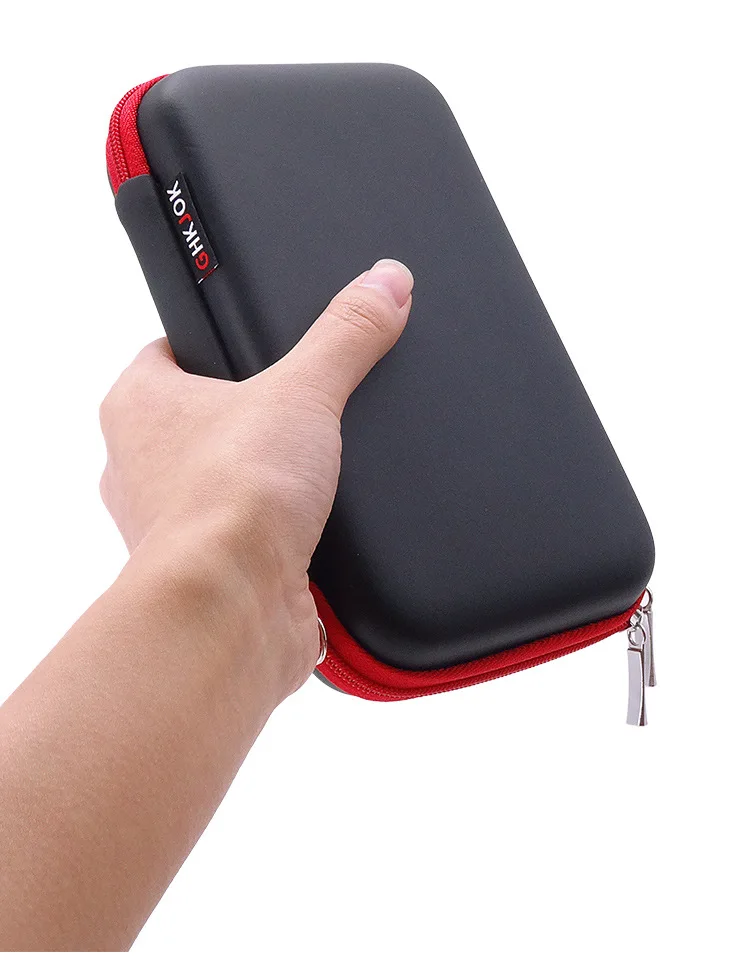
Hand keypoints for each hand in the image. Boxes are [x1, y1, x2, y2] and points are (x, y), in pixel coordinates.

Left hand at [99, 259, 412, 697]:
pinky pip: (243, 534)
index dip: (217, 340)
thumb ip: (346, 334)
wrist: (230, 612)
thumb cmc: (229, 503)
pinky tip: (311, 523)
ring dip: (261, 478)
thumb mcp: (305, 392)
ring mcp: (170, 521)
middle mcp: (140, 465)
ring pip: (219, 480)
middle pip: (201, 418)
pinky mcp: (208, 567)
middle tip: (299, 405)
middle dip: (251, 415)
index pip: (171, 350)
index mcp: (138, 405)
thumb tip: (384, 284)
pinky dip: (275, 529)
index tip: (258, 338)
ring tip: (309, 468)